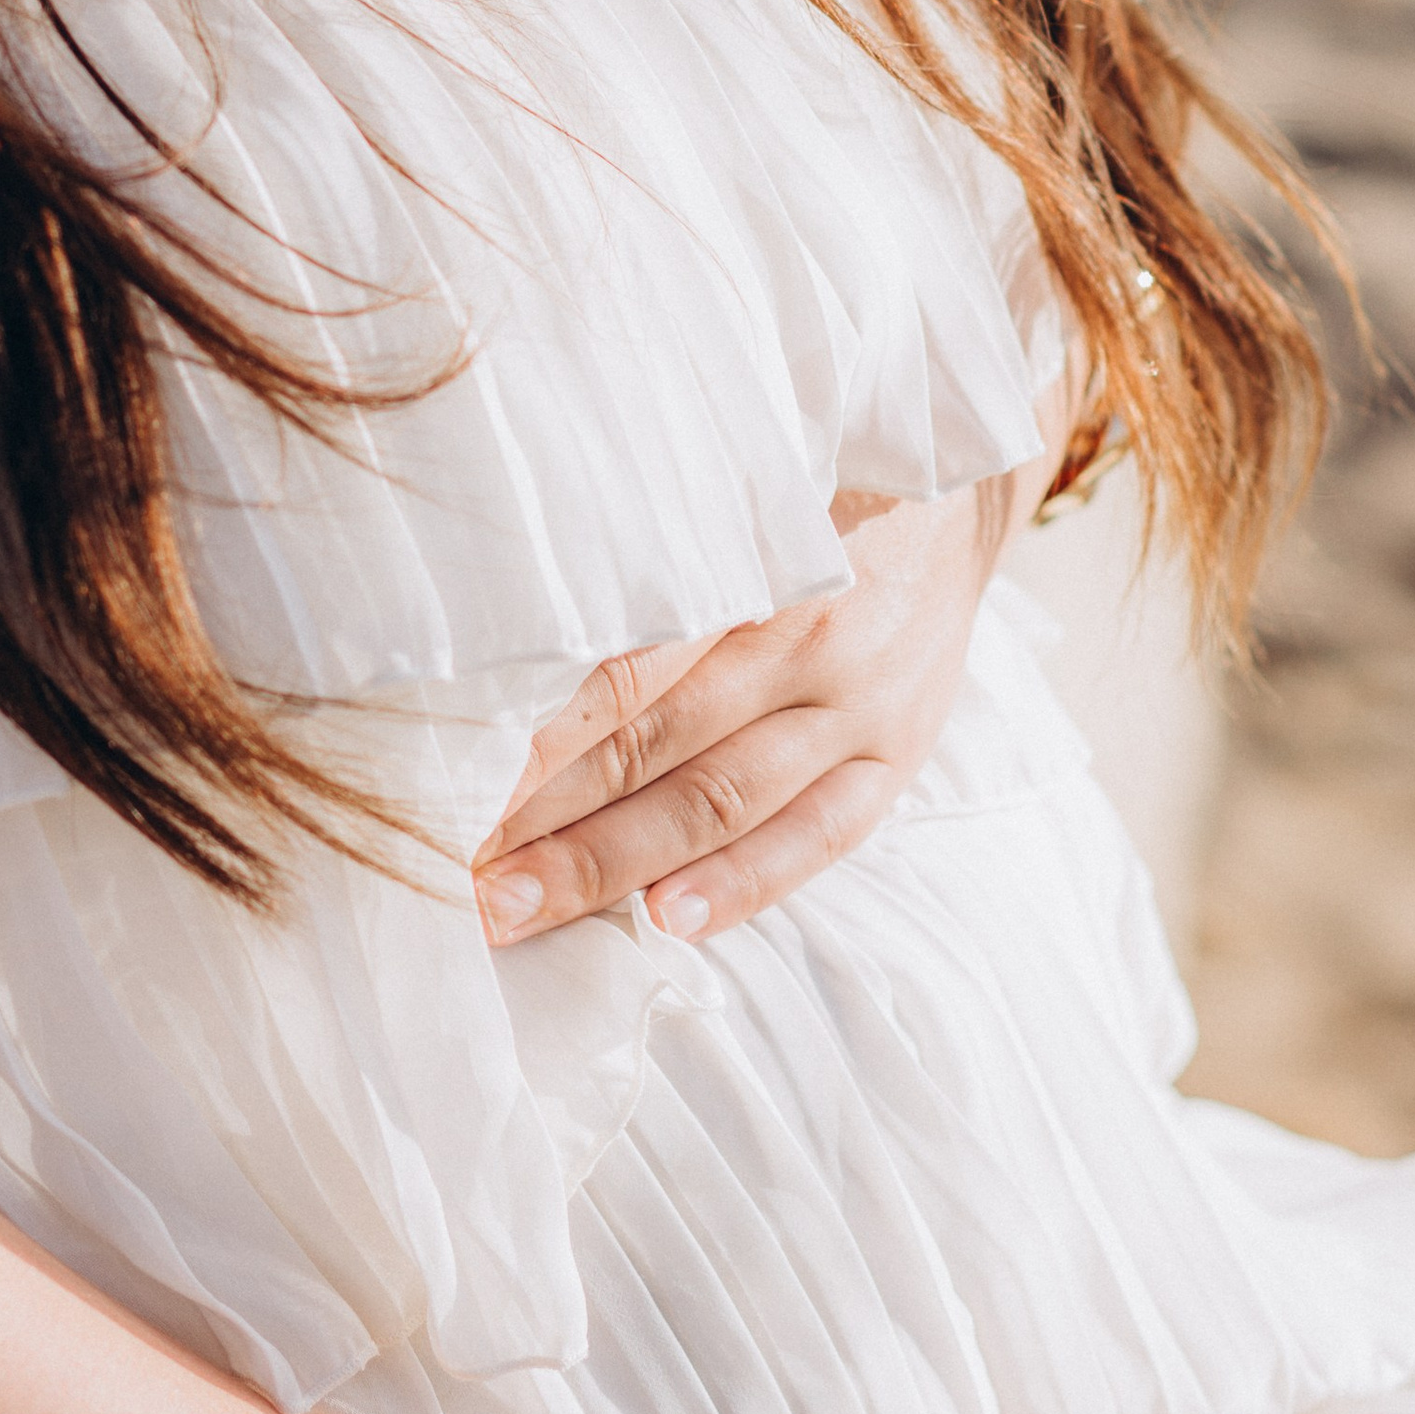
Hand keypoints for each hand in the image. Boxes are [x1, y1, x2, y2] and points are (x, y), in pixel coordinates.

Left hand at [472, 466, 1036, 952]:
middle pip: (658, 744)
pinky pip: (816, 838)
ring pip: (723, 800)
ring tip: (531, 908)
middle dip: (553, 819)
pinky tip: (671, 921)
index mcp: (749, 565)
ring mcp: (856, 707)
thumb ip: (651, 565)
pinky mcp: (894, 757)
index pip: (625, 668)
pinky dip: (743, 884)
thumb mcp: (738, 498)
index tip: (457, 786)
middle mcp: (803, 639)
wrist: (958, 495)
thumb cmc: (815, 492)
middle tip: (468, 878)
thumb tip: (524, 635)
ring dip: (619, 862)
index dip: (538, 737)